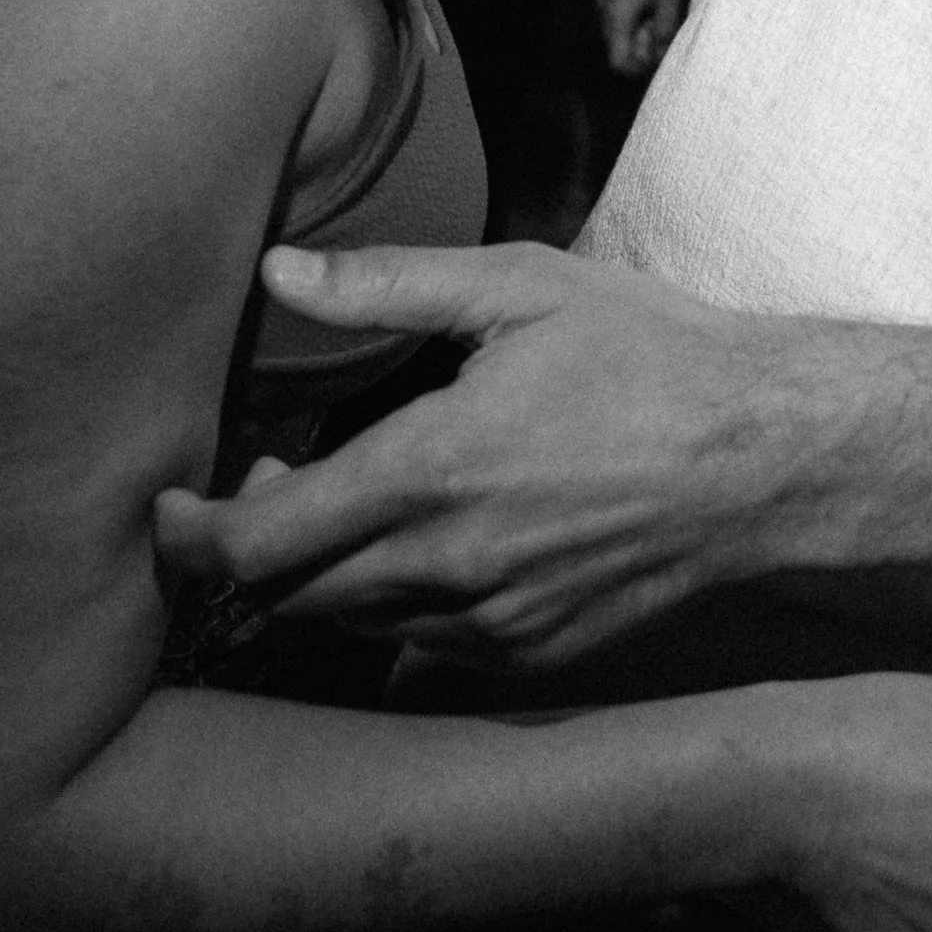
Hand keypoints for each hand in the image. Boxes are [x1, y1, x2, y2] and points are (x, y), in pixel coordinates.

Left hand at [152, 241, 796, 664]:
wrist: (764, 456)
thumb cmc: (646, 352)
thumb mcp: (519, 286)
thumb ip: (388, 285)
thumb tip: (277, 274)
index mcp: (428, 469)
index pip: (256, 547)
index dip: (190, 537)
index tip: (167, 507)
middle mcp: (446, 564)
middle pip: (288, 598)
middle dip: (255, 548)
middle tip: (272, 481)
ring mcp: (489, 624)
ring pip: (352, 626)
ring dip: (325, 578)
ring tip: (353, 504)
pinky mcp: (529, 657)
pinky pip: (423, 650)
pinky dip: (398, 607)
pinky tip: (434, 543)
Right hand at [595, 0, 693, 77]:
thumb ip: (665, 30)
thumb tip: (659, 56)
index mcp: (615, 11)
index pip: (617, 61)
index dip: (640, 68)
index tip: (663, 56)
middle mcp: (604, 5)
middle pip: (618, 46)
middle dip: (644, 48)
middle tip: (669, 34)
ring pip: (621, 29)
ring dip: (643, 31)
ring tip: (668, 15)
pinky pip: (623, 12)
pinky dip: (640, 15)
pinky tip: (660, 1)